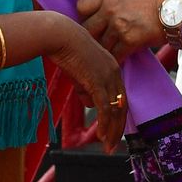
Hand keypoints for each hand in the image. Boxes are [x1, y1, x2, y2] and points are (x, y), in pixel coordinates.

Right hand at [45, 18, 128, 151]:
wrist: (59, 35)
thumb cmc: (64, 49)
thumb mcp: (78, 71)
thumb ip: (85, 86)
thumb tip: (89, 103)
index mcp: (112, 67)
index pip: (119, 95)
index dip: (117, 114)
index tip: (113, 129)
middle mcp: (114, 72)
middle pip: (122, 105)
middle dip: (117, 127)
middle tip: (113, 144)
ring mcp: (108, 77)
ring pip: (115, 110)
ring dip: (112, 131)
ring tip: (108, 146)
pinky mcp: (98, 82)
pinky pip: (105, 109)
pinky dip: (105, 125)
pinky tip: (102, 137)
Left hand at [77, 0, 171, 60]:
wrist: (179, 8)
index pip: (81, 5)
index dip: (84, 15)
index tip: (92, 21)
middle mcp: (111, 8)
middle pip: (86, 28)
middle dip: (91, 37)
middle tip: (98, 42)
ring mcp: (119, 25)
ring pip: (99, 45)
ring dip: (103, 52)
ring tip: (107, 55)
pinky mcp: (130, 40)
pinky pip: (114, 56)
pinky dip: (115, 61)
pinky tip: (118, 62)